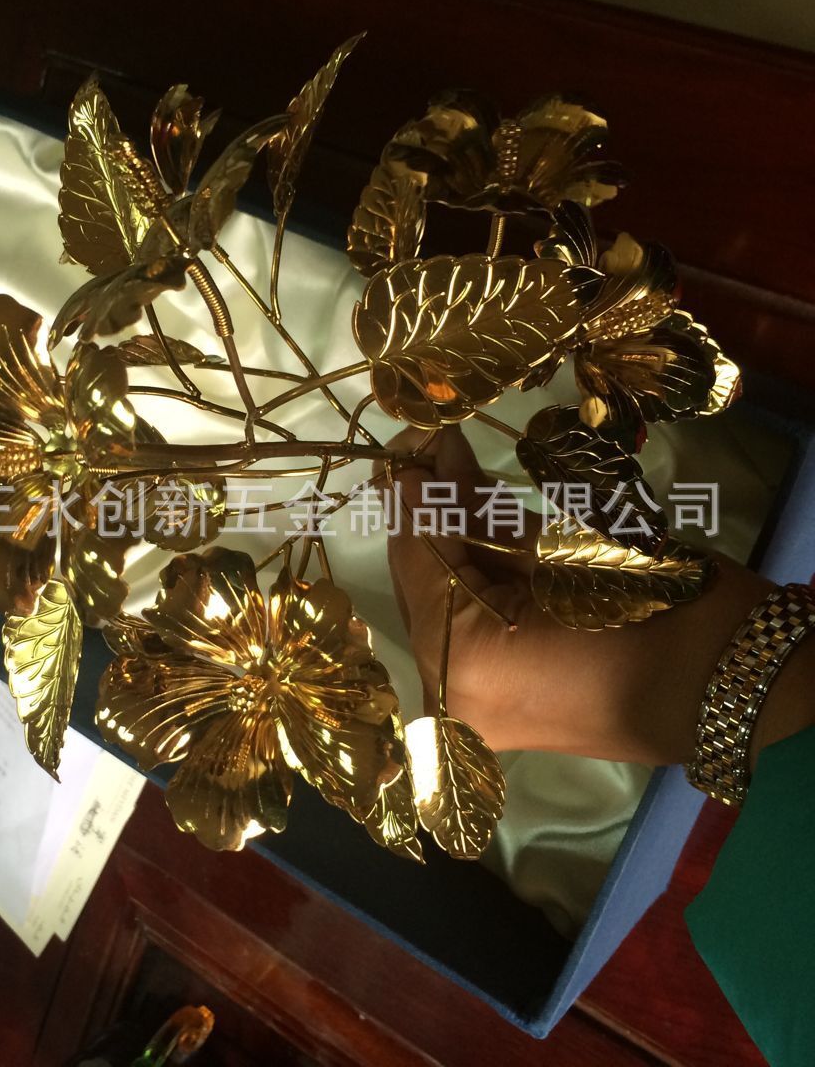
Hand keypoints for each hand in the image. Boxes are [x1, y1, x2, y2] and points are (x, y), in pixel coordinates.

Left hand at [386, 427, 782, 765]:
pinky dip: (472, 574)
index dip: (411, 493)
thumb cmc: (653, 610)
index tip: (414, 438)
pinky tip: (474, 514)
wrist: (728, 683)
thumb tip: (431, 467)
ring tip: (456, 466)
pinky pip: (466, 625)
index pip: (415, 558)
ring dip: (449, 536)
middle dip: (427, 511)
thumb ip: (481, 514)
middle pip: (421, 581)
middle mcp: (448, 689)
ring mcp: (469, 701)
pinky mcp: (492, 700)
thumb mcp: (558, 550)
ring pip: (442, 600)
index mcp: (460, 658)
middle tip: (434, 447)